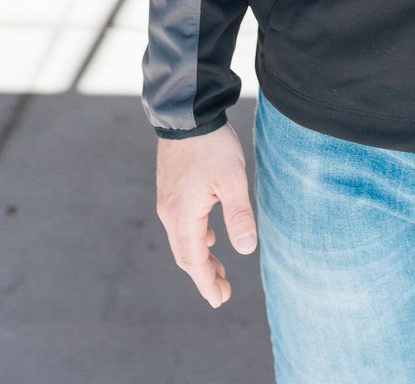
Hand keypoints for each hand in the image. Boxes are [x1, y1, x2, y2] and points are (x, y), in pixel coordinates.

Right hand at [155, 121, 257, 308]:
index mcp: (183, 216)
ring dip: (200, 256)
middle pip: (185, 254)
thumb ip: (239, 215)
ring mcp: (167, 200)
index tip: (220, 300)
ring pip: (183, 239)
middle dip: (204, 275)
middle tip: (223, 291)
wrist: (186, 114)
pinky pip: (181, 223)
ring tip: (219, 269)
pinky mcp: (170, 190)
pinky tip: (209, 236)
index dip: (207, 283)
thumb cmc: (211, 146)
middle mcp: (170, 212)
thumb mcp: (233, 179)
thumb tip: (247, 249)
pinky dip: (195, 237)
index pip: (194, 261)